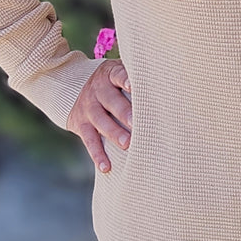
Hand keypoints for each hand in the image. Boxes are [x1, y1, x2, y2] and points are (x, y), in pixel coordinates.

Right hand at [66, 59, 131, 173]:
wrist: (74, 88)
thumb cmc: (111, 84)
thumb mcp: (118, 73)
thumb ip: (135, 77)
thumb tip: (165, 84)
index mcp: (110, 75)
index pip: (118, 75)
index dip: (125, 79)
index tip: (133, 85)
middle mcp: (97, 90)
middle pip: (111, 101)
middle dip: (124, 112)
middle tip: (136, 123)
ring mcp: (88, 107)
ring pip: (101, 121)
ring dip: (114, 133)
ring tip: (127, 144)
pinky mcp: (80, 124)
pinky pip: (89, 140)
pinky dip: (97, 154)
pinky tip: (106, 166)